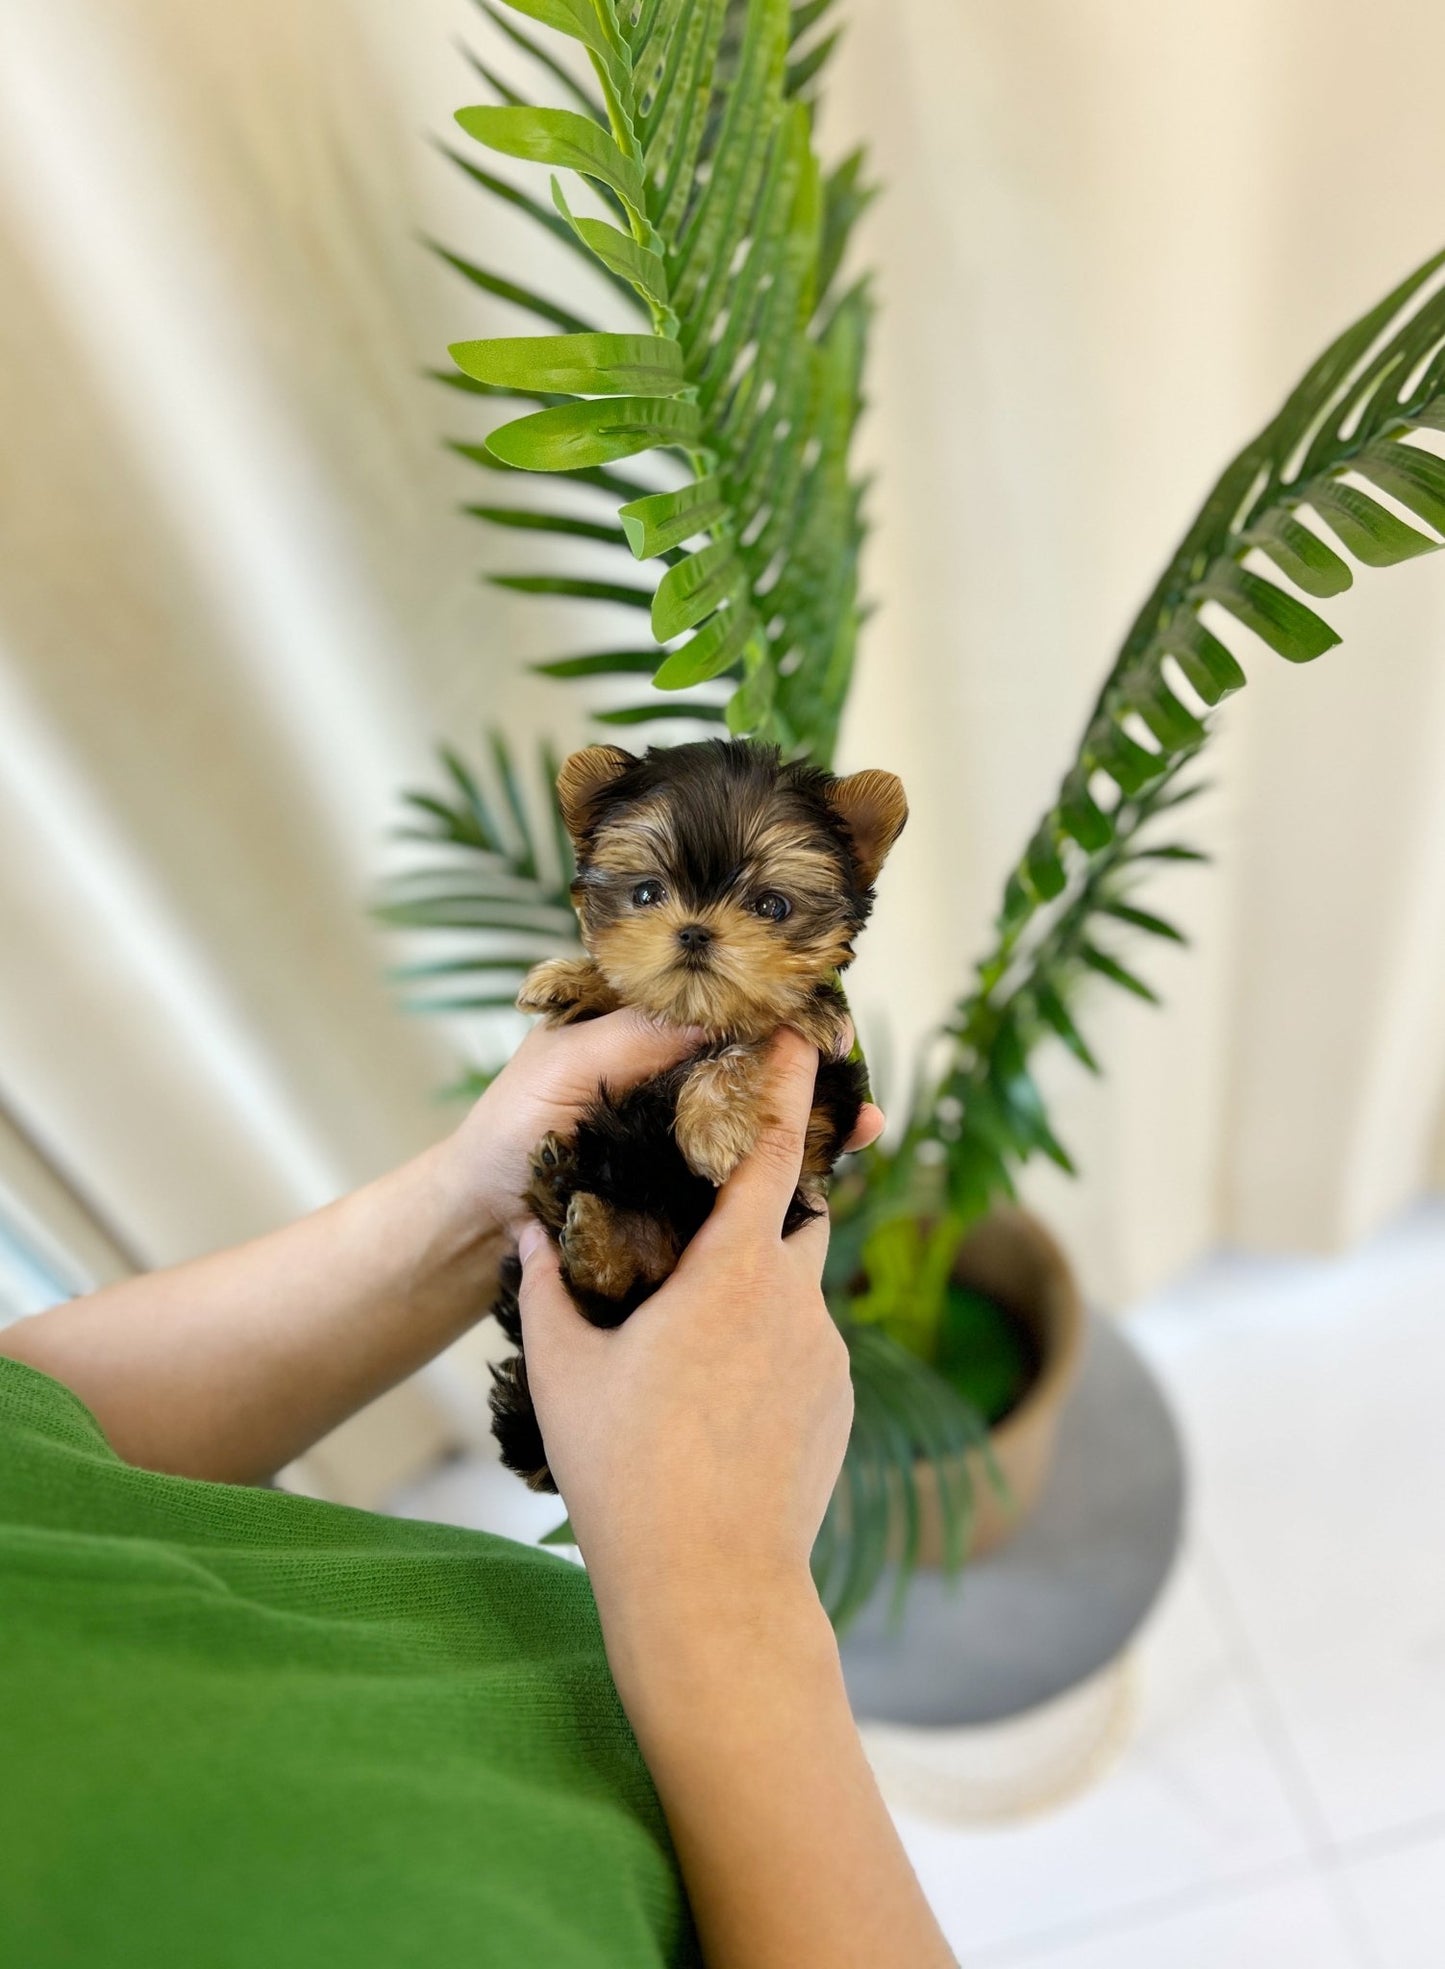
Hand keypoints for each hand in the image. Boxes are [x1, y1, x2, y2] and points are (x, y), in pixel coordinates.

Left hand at [436, 1009, 883, 1243]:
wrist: (479, 1222)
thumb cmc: (506, 1132)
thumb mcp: (565, 1066)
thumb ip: (638, 1037)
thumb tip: (720, 1006)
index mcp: (642, 1026)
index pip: (722, 1004)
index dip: (775, 1008)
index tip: (821, 1020)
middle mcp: (671, 1072)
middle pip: (757, 1059)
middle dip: (812, 1067)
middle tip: (856, 1077)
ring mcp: (683, 1131)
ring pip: (764, 1116)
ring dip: (816, 1120)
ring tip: (864, 1127)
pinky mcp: (687, 1186)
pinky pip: (748, 1172)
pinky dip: (791, 1170)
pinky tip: (830, 1173)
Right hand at [516, 1030, 857, 1646]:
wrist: (712, 1588)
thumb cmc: (627, 1471)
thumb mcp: (564, 1370)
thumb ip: (547, 1286)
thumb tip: (529, 1230)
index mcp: (733, 1273)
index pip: (773, 1153)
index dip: (790, 1087)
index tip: (807, 1035)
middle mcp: (796, 1302)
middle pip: (796, 1213)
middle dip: (767, 1191)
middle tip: (717, 1196)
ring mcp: (828, 1356)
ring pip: (797, 1287)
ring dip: (757, 1284)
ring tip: (696, 1329)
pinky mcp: (841, 1404)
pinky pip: (806, 1347)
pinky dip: (770, 1346)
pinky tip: (719, 1398)